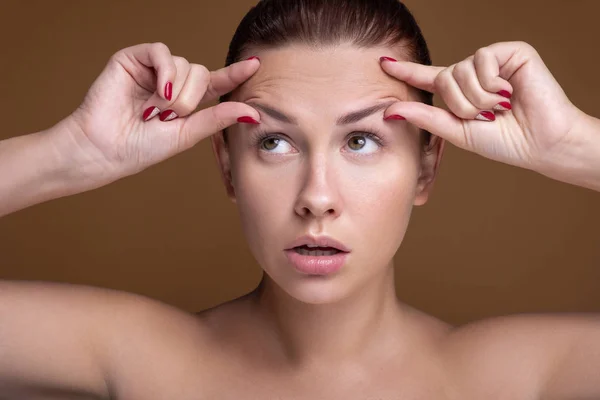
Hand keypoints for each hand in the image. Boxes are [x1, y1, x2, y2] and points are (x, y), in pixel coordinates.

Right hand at [59, 42, 260, 186]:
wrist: (105, 149)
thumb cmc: (141, 148)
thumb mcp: (187, 135)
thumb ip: (218, 119)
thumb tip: (253, 112)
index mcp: (186, 101)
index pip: (216, 83)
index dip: (235, 74)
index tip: (256, 65)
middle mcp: (171, 82)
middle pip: (202, 74)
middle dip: (191, 100)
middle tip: (169, 118)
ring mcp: (153, 70)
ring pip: (185, 64)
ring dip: (175, 93)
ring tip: (154, 111)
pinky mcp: (133, 59)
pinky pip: (162, 51)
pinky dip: (166, 70)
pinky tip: (159, 90)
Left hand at [380, 41, 586, 175]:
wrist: (540, 144)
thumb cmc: (503, 142)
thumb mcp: (456, 131)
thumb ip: (424, 118)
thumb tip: (389, 111)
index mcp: (459, 92)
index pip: (427, 77)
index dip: (406, 71)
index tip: (383, 63)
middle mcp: (473, 74)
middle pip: (443, 78)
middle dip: (460, 105)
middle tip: (485, 118)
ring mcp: (492, 62)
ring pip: (460, 70)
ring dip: (477, 99)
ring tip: (500, 108)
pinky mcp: (511, 52)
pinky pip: (482, 60)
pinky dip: (492, 84)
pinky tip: (509, 94)